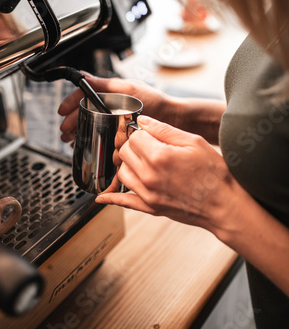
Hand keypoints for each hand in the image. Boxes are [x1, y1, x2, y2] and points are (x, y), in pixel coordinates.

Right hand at [58, 72, 167, 142]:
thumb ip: (105, 84)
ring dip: (77, 131)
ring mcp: (114, 119)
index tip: (62, 112)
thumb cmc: (156, 102)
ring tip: (70, 140)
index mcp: (110, 92)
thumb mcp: (129, 89)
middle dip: (71, 121)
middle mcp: (110, 105)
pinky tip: (84, 144)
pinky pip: (100, 135)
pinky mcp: (119, 132)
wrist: (173, 119)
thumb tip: (83, 76)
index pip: (84, 94)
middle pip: (84, 112)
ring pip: (89, 124)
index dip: (71, 102)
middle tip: (65, 131)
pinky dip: (89, 139)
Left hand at [96, 115, 240, 233]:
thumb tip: (142, 121)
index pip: (134, 136)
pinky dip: (112, 198)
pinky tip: (102, 197)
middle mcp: (149, 176)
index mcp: (159, 157)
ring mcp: (148, 194)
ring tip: (144, 161)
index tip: (150, 133)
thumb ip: (164, 129)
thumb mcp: (194, 142)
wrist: (225, 205)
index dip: (142, 132)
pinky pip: (124, 202)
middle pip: (124, 152)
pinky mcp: (150, 208)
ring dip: (129, 164)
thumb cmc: (215, 174)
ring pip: (121, 172)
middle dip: (134, 145)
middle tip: (148, 145)